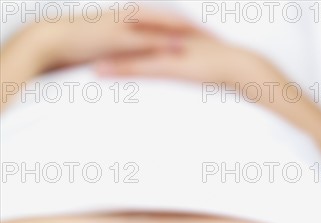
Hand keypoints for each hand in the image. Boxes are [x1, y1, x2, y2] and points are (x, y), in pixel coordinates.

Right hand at [20, 7, 196, 73]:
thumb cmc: (77, 42)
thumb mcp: (106, 43)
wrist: (52, 38)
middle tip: (216, 34)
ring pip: (161, 25)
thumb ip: (124, 46)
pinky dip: (163, 43)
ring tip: (207, 39)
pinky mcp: (116, 38)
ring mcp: (124, 26)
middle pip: (169, 18)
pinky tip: (179, 48)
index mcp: (129, 17)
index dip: (185, 24)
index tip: (205, 32)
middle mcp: (130, 17)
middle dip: (193, 26)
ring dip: (184, 31)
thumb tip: (135, 56)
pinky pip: (144, 39)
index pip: (163, 18)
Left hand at [95, 31, 267, 86]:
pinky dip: (119, 68)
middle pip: (129, 37)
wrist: (239, 66)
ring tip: (84, 60)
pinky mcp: (168, 63)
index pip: (140, 31)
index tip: (99, 40)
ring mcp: (165, 49)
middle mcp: (164, 37)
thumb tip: (178, 60)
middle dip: (106, 42)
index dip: (119, 35)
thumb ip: (185, 55)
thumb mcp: (200, 57)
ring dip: (106, 55)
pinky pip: (139, 66)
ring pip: (129, 51)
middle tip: (83, 46)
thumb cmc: (223, 64)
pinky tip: (103, 71)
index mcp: (170, 33)